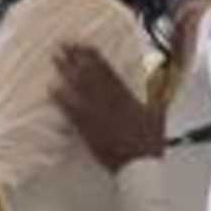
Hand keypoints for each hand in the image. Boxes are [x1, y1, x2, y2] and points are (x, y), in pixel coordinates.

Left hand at [53, 43, 165, 170]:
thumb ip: (157, 95)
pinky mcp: (88, 128)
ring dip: (67, 72)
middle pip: (90, 74)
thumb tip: (157, 78)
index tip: (83, 44)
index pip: (107, 70)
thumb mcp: (158, 113)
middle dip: (76, 58)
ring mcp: (98, 114)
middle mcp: (110, 101)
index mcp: (126, 96)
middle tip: (62, 44)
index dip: (93, 56)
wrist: (140, 166)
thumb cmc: (150, 142)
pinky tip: (52, 89)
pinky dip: (62, 99)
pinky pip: (72, 110)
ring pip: (80, 88)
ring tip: (55, 59)